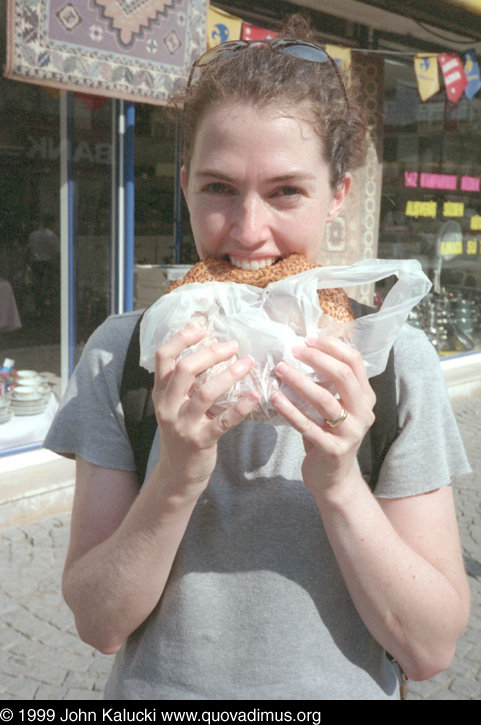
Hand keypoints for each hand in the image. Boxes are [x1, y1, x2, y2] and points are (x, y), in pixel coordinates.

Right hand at [153, 326, 259, 490]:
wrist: (178, 474)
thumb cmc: (183, 431)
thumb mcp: (175, 405)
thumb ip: (185, 382)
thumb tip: (211, 347)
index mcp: (161, 392)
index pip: (163, 356)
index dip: (181, 338)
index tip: (202, 328)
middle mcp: (167, 406)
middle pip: (185, 369)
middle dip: (211, 353)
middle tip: (233, 346)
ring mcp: (182, 425)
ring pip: (205, 392)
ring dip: (229, 374)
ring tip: (248, 362)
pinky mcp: (200, 441)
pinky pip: (223, 421)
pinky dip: (240, 406)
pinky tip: (254, 395)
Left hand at [271, 336, 375, 493]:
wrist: (333, 478)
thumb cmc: (329, 434)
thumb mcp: (335, 406)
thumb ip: (328, 383)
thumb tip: (303, 349)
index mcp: (365, 397)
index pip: (355, 362)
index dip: (332, 347)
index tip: (309, 339)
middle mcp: (363, 413)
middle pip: (344, 376)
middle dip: (317, 359)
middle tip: (293, 350)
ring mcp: (350, 432)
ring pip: (325, 400)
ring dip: (300, 381)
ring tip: (279, 369)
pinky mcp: (332, 450)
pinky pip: (308, 426)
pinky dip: (290, 410)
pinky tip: (275, 397)